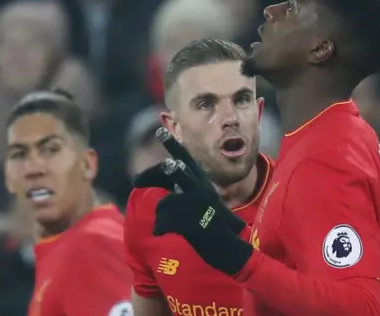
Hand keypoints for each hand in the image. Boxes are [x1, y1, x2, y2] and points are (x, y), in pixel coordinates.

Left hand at [132, 128, 252, 274]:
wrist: (227, 249)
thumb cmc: (213, 225)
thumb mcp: (203, 200)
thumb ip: (186, 188)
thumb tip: (166, 179)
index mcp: (203, 183)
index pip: (186, 159)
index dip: (172, 145)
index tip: (160, 130)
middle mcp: (202, 190)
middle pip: (178, 174)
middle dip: (163, 172)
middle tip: (151, 172)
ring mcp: (198, 206)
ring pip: (164, 204)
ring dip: (161, 217)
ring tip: (167, 226)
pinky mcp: (192, 224)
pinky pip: (164, 222)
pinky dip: (159, 228)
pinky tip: (162, 234)